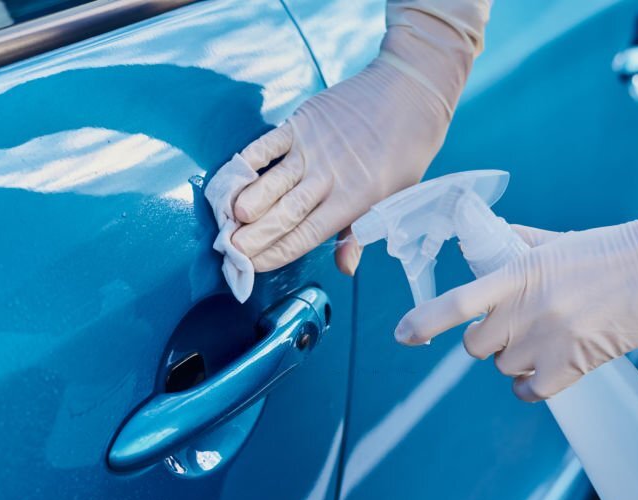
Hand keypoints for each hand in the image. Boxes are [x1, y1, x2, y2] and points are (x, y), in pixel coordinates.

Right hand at [224, 3, 490, 274]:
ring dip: (247, 202)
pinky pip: (268, 144)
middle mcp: (330, 177)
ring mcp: (313, 148)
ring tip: (227, 221)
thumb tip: (346, 268)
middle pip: (284, 213)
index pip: (306, 235)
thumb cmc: (404, 151)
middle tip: (229, 251)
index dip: (276, 253)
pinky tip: (231, 179)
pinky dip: (247, 161)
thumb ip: (360, 232)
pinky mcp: (303, 121)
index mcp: (354, 201)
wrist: (410, 92)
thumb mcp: (392, 198)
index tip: (252, 266)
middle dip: (254, 236)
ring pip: (272, 181)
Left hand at [393, 192, 637, 401]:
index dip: (423, 322)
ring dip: (514, 360)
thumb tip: (490, 244)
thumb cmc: (618, 248)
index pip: (457, 303)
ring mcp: (551, 340)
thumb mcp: (559, 241)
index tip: (402, 335)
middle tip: (514, 327)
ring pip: (503, 368)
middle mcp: (528, 309)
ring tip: (545, 340)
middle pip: (475, 347)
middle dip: (487, 340)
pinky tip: (548, 370)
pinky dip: (532, 386)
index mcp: (520, 273)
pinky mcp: (577, 365)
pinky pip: (530, 392)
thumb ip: (518, 247)